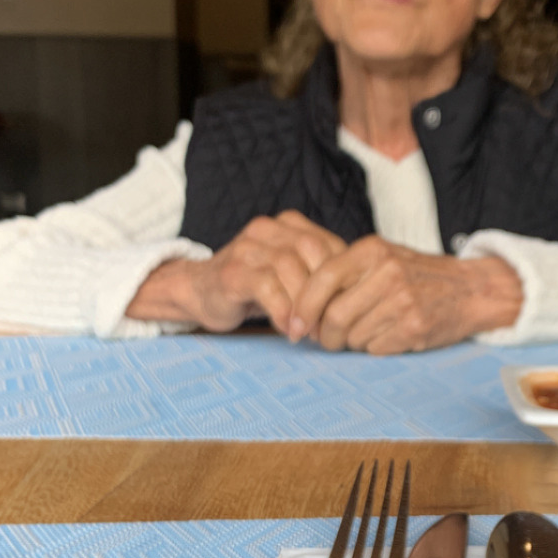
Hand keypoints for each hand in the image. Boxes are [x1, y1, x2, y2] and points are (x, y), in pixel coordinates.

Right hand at [127, 211, 346, 332]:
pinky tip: (287, 330)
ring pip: (291, 268)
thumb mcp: (291, 275)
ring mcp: (247, 247)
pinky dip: (282, 311)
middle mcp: (269, 229)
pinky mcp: (232, 271)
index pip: (330, 244)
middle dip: (327, 292)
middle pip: (314, 251)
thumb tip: (358, 296)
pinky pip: (266, 286)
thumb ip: (318, 274)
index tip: (347, 310)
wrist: (198, 292)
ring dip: (305, 305)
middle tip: (331, 325)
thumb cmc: (254, 287)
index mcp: (289, 224)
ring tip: (310, 332)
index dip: (343, 279)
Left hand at [287, 235, 522, 353]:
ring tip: (370, 330)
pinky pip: (375, 348)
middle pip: (334, 315)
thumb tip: (302, 308)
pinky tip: (389, 335)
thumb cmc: (419, 276)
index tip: (295, 326)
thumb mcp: (383, 259)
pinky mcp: (414, 326)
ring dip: (353, 342)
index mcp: (373, 250)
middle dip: (325, 335)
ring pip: (353, 336)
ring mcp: (403, 300)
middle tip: (328, 340)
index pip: (323, 277)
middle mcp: (387, 272)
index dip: (302, 306)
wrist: (471, 289)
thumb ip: (346, 274)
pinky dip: (374, 348)